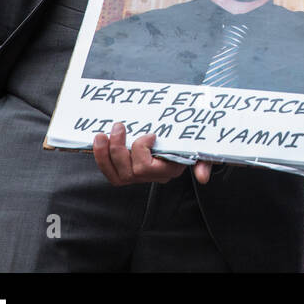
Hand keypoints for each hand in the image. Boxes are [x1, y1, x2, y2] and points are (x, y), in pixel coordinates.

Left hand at [92, 121, 212, 185]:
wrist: (185, 141)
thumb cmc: (191, 144)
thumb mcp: (203, 152)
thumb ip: (205, 163)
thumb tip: (203, 178)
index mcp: (168, 169)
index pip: (146, 168)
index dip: (140, 150)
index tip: (150, 134)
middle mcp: (152, 177)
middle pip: (128, 172)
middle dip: (118, 149)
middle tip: (118, 126)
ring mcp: (137, 176)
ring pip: (116, 175)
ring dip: (104, 154)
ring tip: (102, 134)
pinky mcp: (126, 172)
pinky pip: (109, 172)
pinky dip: (101, 158)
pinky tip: (99, 141)